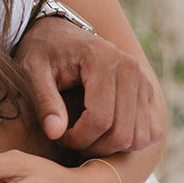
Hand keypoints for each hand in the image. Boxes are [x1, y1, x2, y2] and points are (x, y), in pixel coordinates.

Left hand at [15, 16, 163, 154]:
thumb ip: (44, 101)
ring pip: (138, 138)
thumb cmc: (43, 52)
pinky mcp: (148, 91)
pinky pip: (151, 132)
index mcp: (102, 58)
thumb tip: (55, 133)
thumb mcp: (32, 71)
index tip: (58, 136)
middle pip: (122, 133)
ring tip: (84, 136)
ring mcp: (144, 79)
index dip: (77, 138)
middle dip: (92, 147)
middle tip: (69, 139)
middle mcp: (130, 67)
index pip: (100, 118)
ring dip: (110, 148)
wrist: (60, 34)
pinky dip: (128, 142)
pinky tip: (103, 134)